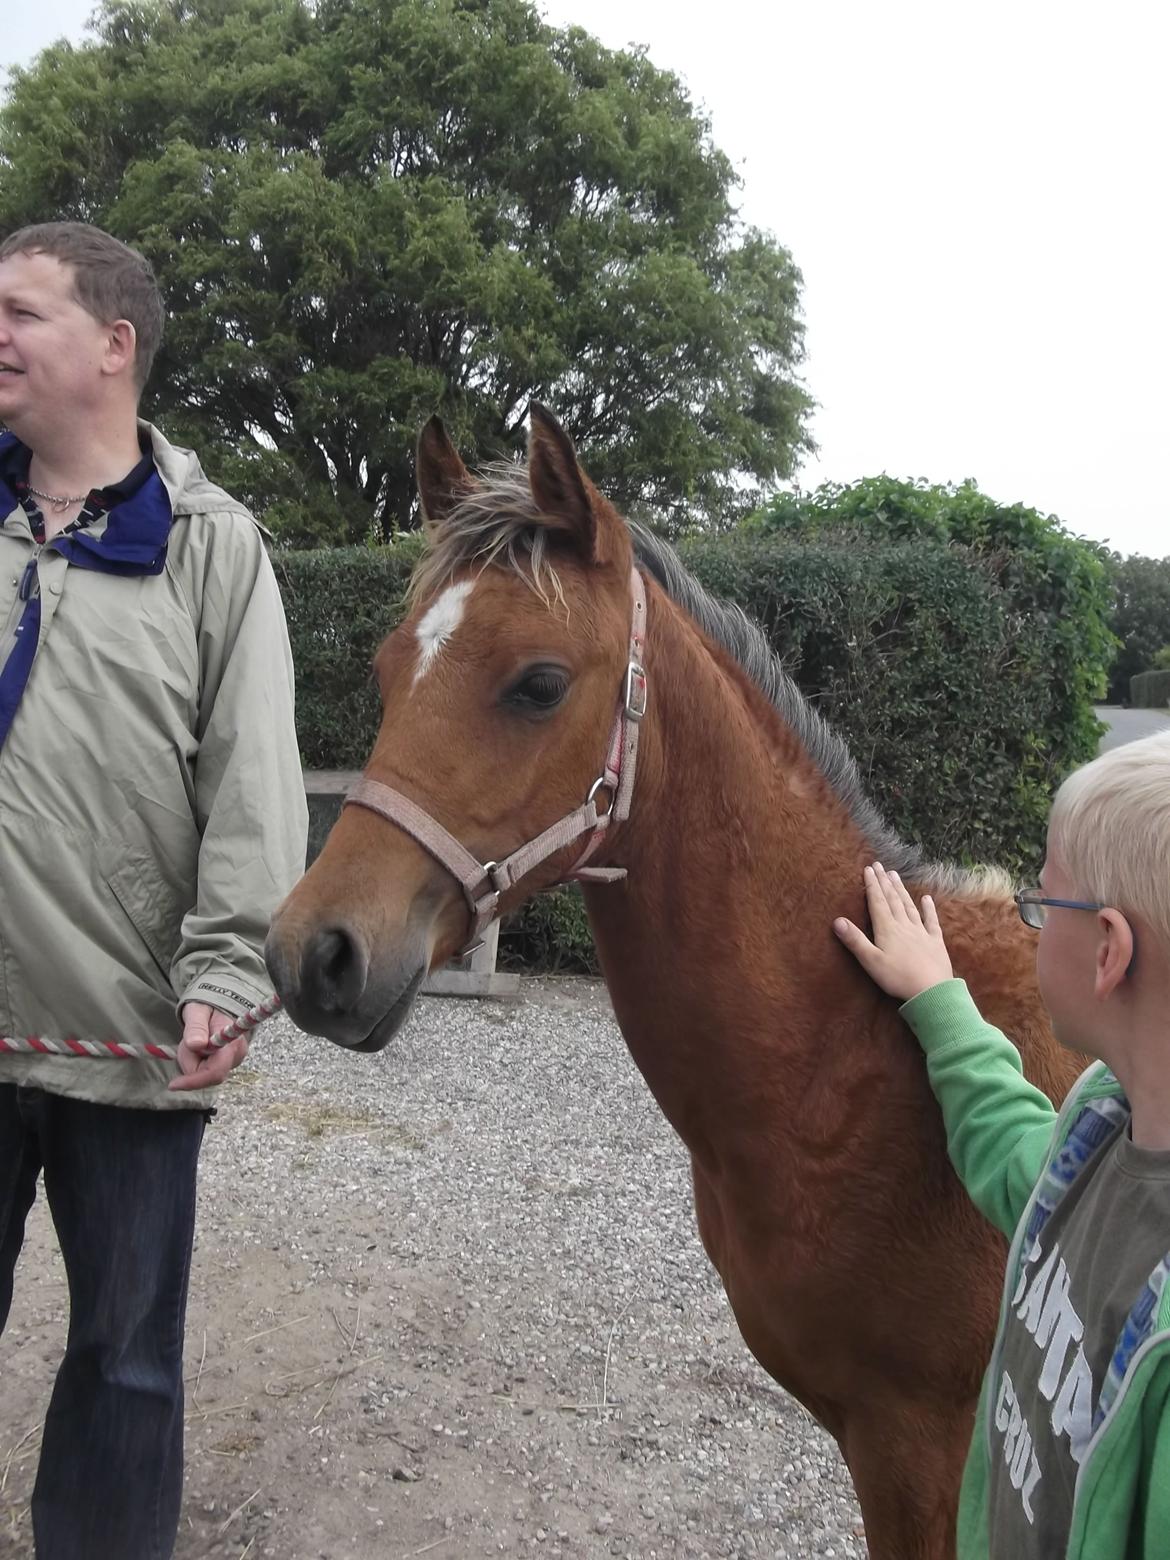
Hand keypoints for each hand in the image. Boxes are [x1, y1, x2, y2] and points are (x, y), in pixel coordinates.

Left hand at [168, 1003, 247, 1091]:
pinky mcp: (227, 1063)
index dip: (193, 1081)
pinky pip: (205, 1071)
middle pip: (207, 1075)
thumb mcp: (197, 1011)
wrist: (222, 1002)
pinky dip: (196, 1061)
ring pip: (204, 1073)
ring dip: (192, 1060)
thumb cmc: (209, 1005)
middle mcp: (236, 1056)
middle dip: (190, 1061)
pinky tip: (198, 1046)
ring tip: (194, 1039)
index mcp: (232, 1043)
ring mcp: (233, 1061)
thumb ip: (196, 1027)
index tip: (173, 1084)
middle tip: (186, 1041)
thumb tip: (196, 1045)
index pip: (215, 1072)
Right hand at [833, 862, 953, 1001]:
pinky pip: (931, 921)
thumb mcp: (871, 961)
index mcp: (887, 929)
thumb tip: (837, 921)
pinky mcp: (935, 941)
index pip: (877, 902)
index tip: (868, 869)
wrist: (931, 991)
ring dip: (901, 890)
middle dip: (885, 882)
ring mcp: (921, 932)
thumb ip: (855, 940)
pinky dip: (929, 908)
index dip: (872, 885)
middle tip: (880, 866)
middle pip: (892, 900)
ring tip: (895, 875)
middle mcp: (904, 925)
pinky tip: (926, 898)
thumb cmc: (897, 978)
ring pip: (909, 906)